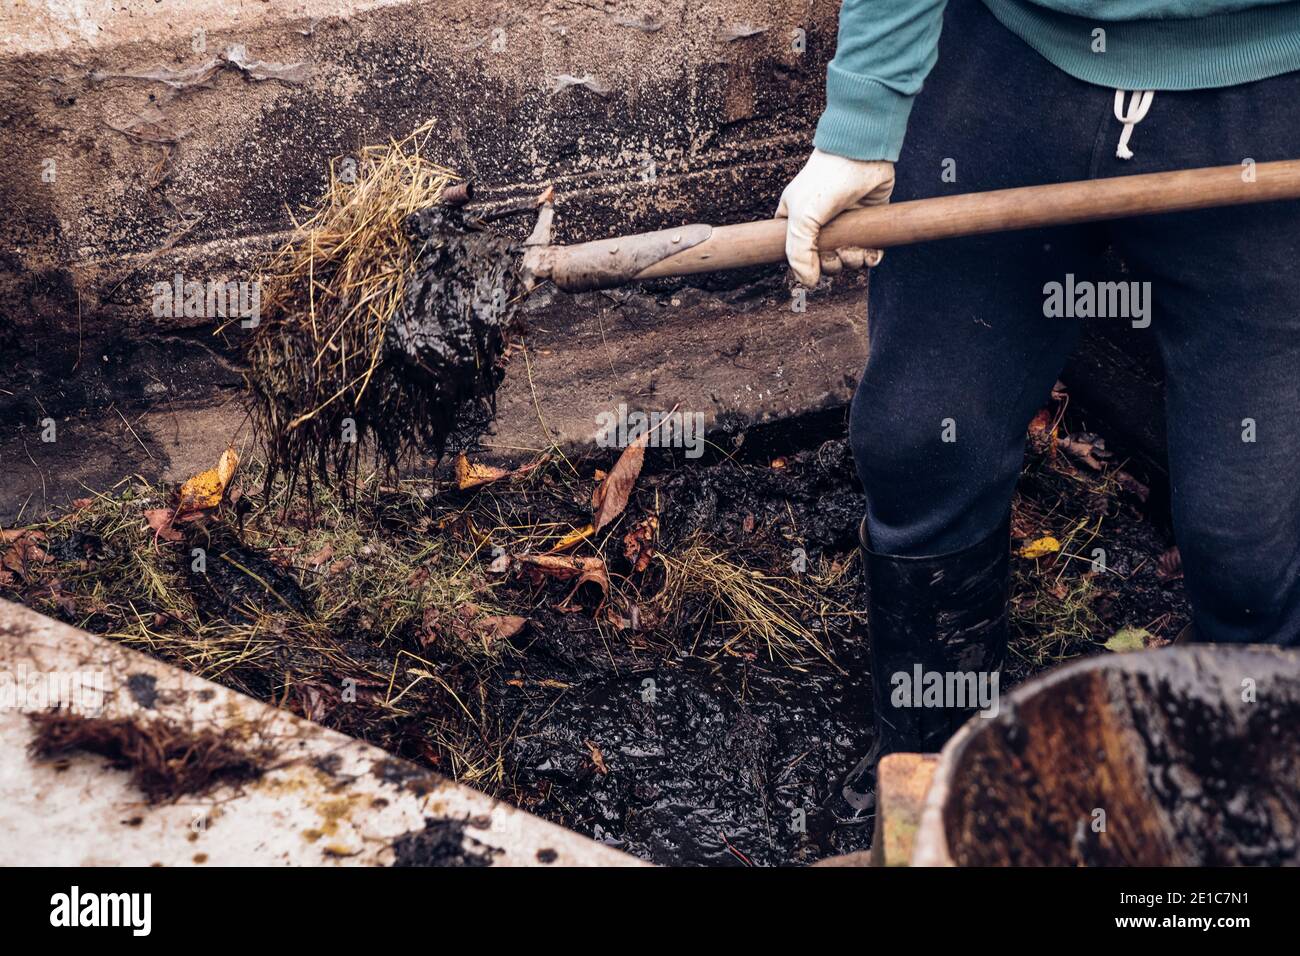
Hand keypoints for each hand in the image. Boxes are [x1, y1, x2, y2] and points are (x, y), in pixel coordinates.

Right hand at [775, 149, 894, 286]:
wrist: (861, 155)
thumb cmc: (825, 182)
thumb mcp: (801, 219)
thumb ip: (799, 254)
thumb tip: (808, 283)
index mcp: (796, 219)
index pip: (796, 252)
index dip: (804, 264)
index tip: (812, 264)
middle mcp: (820, 223)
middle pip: (823, 260)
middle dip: (831, 264)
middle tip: (835, 255)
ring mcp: (845, 223)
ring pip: (847, 257)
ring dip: (851, 262)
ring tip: (853, 251)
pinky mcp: (868, 221)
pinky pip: (868, 250)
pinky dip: (870, 258)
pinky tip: (870, 255)